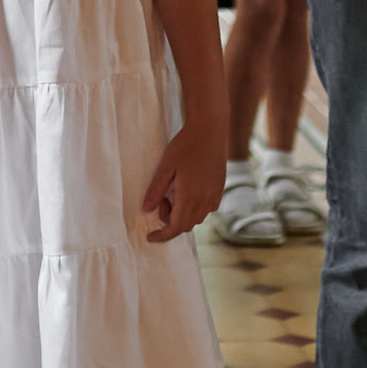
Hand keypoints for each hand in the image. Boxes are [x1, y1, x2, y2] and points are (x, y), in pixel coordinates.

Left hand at [141, 125, 224, 239]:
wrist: (210, 129)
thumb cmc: (185, 145)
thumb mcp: (165, 166)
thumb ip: (156, 190)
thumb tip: (146, 209)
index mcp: (190, 197)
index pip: (176, 227)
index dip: (163, 235)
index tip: (151, 237)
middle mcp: (205, 200)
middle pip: (186, 225)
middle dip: (170, 220)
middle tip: (162, 199)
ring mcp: (215, 195)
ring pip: (197, 218)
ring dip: (182, 213)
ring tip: (173, 191)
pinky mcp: (220, 189)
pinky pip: (207, 209)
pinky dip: (194, 208)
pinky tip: (187, 190)